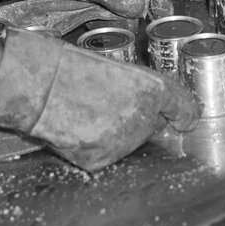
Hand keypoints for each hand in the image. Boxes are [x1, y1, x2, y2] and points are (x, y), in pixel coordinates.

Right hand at [0, 28, 199, 170]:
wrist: (39, 86)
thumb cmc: (71, 66)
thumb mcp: (115, 68)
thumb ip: (139, 87)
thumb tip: (152, 106)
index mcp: (153, 89)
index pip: (183, 108)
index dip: (185, 114)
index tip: (185, 119)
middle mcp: (145, 118)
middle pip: (152, 125)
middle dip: (138, 118)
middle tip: (109, 102)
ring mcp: (124, 143)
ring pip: (129, 141)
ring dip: (116, 131)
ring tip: (87, 111)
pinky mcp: (101, 159)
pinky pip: (106, 154)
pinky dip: (94, 145)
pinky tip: (78, 127)